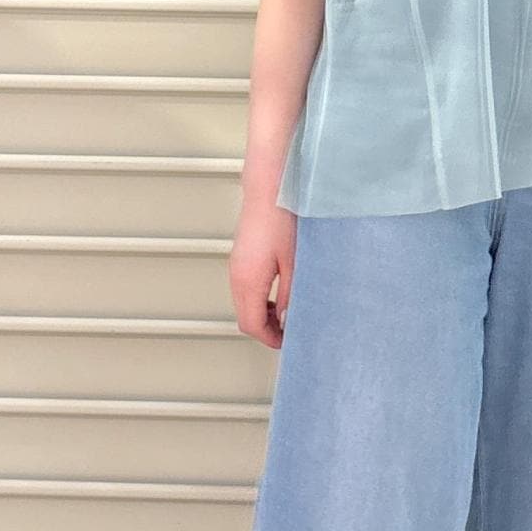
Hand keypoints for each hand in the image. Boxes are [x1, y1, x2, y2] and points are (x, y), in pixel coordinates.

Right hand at [230, 201, 295, 349]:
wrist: (269, 188)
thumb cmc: (283, 218)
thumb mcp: (295, 263)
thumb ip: (292, 295)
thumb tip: (290, 319)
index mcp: (248, 281)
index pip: (252, 325)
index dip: (271, 339)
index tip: (288, 342)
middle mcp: (237, 276)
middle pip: (245, 318)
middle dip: (267, 330)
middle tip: (290, 332)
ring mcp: (236, 266)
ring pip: (244, 305)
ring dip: (264, 315)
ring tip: (288, 314)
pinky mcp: (241, 258)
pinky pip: (245, 290)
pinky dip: (260, 300)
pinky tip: (278, 296)